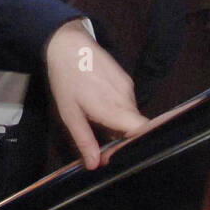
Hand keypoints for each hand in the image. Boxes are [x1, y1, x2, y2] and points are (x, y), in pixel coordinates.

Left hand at [45, 21, 148, 169]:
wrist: (68, 45)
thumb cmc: (66, 79)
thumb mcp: (69, 114)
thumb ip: (84, 140)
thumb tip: (95, 164)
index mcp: (114, 108)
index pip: (143, 132)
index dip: (137, 146)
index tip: (122, 156)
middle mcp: (127, 98)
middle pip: (136, 127)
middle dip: (123, 139)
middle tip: (104, 143)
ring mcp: (128, 87)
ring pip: (131, 115)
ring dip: (119, 124)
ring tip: (97, 119)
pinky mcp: (127, 80)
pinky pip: (128, 103)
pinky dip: (118, 111)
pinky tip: (100, 106)